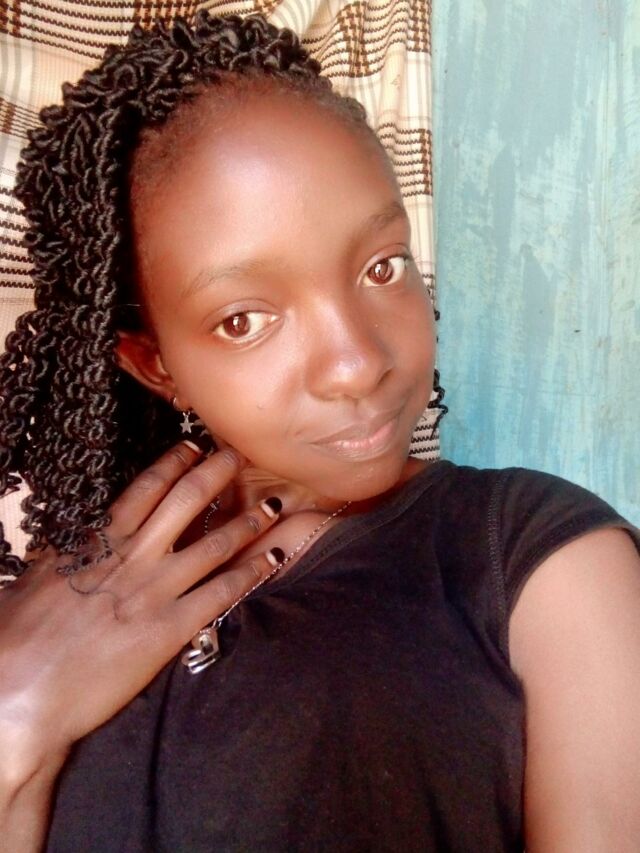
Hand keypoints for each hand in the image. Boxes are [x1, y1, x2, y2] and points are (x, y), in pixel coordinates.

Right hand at [0, 442, 281, 785]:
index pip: (147, 487)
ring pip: (216, 543)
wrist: (20, 693)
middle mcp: (134, 556)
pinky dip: (253, 571)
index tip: (193, 447)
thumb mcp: (34, 577)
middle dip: (218, 473)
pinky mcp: (171, 628)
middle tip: (238, 456)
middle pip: (188, 501)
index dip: (175, 463)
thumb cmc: (17, 638)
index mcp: (98, 540)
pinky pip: (223, 592)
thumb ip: (62, 551)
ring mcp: (156, 590)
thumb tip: (72, 534)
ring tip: (271, 507)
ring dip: (247, 521)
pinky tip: (273, 557)